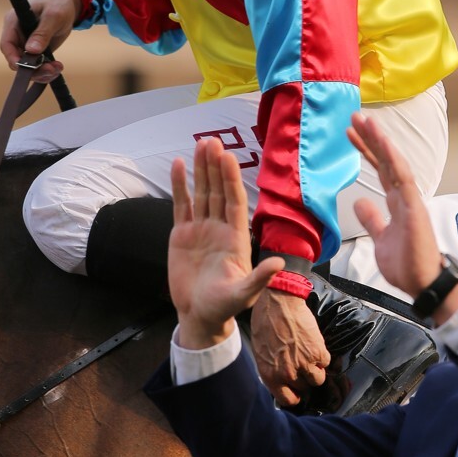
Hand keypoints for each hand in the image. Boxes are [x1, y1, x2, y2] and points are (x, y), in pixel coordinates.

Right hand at [0, 0, 80, 82]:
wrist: (69, 3)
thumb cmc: (59, 3)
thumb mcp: (53, 16)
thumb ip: (43, 32)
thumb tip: (31, 50)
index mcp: (14, 21)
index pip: (6, 44)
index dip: (13, 59)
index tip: (26, 68)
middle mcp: (17, 34)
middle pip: (16, 59)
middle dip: (32, 69)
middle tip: (50, 70)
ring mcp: (26, 43)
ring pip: (27, 66)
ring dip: (41, 72)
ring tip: (57, 69)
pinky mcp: (36, 50)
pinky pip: (37, 65)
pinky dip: (46, 70)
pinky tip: (57, 67)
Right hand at [169, 137, 282, 351]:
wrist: (199, 315)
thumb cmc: (224, 306)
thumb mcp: (244, 294)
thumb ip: (259, 278)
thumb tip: (279, 264)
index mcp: (236, 237)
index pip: (234, 201)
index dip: (231, 180)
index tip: (228, 158)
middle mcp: (219, 228)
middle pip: (218, 191)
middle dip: (216, 167)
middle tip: (212, 141)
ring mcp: (200, 229)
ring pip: (202, 193)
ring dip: (201, 169)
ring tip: (200, 143)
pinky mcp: (182, 235)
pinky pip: (181, 205)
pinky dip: (180, 185)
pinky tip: (178, 165)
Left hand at [250, 291, 330, 407]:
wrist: (278, 301)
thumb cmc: (265, 321)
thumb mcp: (261, 351)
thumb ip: (272, 368)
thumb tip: (281, 377)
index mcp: (270, 375)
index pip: (287, 399)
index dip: (294, 395)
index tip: (297, 392)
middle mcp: (287, 373)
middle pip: (304, 388)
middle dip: (304, 379)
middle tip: (303, 367)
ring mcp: (304, 364)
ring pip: (318, 379)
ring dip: (317, 370)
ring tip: (312, 358)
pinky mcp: (317, 352)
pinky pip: (326, 362)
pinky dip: (323, 355)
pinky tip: (314, 345)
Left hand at [347, 113, 457, 325]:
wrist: (423, 284)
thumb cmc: (407, 264)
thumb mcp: (381, 240)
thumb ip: (373, 219)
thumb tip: (359, 202)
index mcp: (398, 203)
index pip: (380, 170)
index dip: (366, 151)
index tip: (351, 135)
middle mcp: (405, 196)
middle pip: (386, 160)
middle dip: (370, 139)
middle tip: (354, 117)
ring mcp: (411, 199)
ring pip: (394, 162)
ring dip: (380, 141)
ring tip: (365, 120)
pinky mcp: (415, 206)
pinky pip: (403, 177)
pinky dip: (393, 158)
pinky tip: (382, 142)